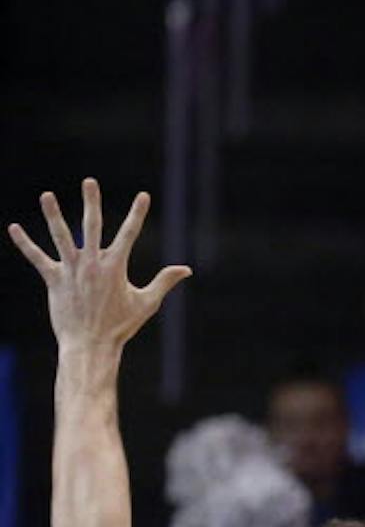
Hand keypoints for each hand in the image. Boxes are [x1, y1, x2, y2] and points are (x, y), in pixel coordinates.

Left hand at [10, 180, 190, 351]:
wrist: (91, 344)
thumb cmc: (121, 326)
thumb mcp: (147, 303)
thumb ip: (164, 282)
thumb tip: (186, 269)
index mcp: (115, 267)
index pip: (130, 234)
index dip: (138, 214)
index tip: (143, 196)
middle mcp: (92, 263)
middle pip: (91, 226)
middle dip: (92, 202)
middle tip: (89, 182)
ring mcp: (71, 270)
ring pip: (60, 236)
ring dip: (53, 215)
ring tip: (47, 195)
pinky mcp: (54, 280)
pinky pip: (37, 258)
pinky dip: (25, 244)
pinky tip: (14, 228)